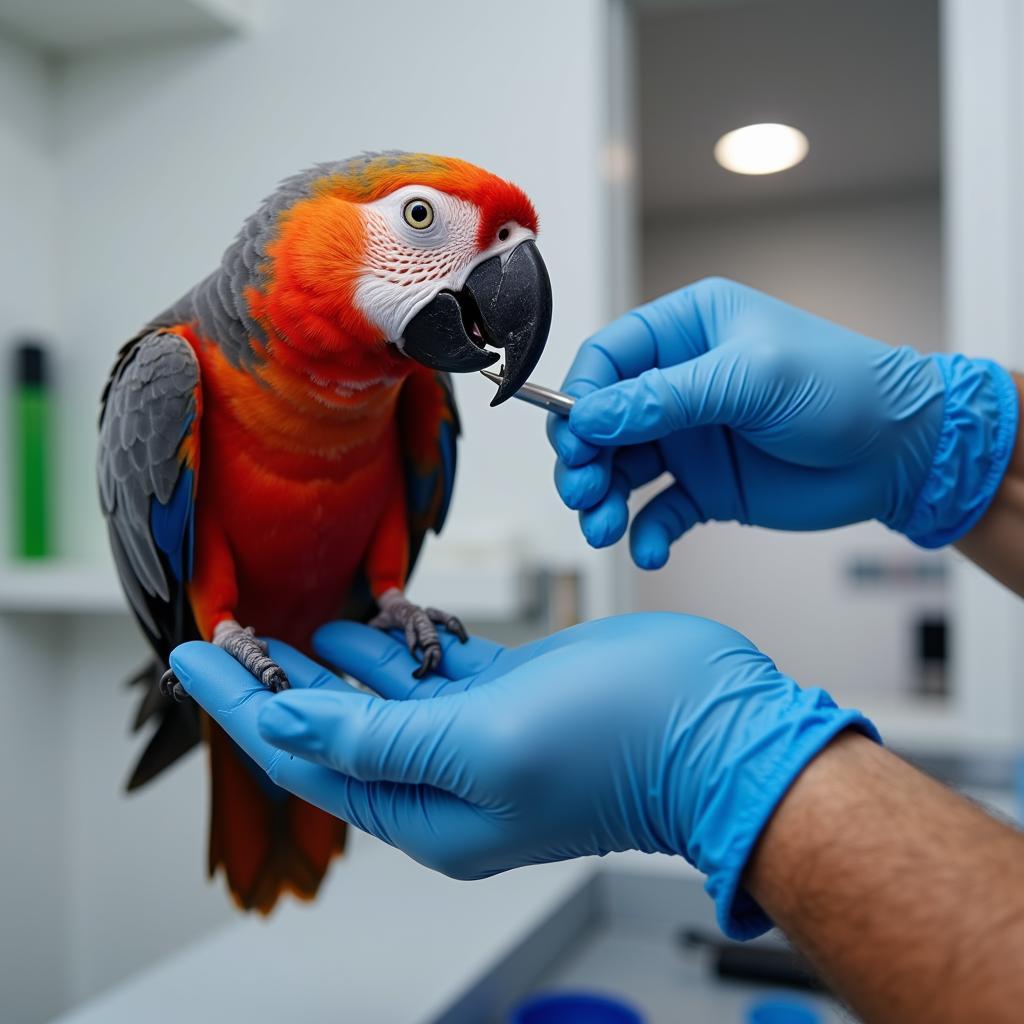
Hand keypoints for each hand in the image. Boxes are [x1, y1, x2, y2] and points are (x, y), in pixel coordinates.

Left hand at [170, 613, 875, 938]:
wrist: (718, 724)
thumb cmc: (617, 741)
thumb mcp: (482, 743)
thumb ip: (380, 739)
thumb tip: (288, 730)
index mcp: (427, 807)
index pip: (303, 753)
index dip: (241, 703)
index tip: (191, 656)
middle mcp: (446, 776)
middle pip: (333, 724)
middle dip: (277, 679)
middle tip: (226, 630)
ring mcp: (479, 732)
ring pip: (382, 693)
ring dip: (335, 658)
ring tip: (286, 622)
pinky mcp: (511, 693)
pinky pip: (435, 669)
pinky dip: (403, 641)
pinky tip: (380, 611)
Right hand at [549, 278, 1016, 566]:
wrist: (901, 453)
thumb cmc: (843, 388)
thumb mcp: (750, 379)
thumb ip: (664, 399)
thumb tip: (588, 416)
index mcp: (687, 332)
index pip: (606, 359)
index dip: (580, 399)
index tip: (576, 439)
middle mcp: (678, 383)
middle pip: (600, 419)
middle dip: (583, 458)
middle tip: (584, 490)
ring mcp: (688, 438)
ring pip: (619, 469)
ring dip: (603, 500)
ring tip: (604, 527)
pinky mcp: (704, 486)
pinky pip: (657, 510)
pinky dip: (645, 532)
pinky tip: (650, 549)